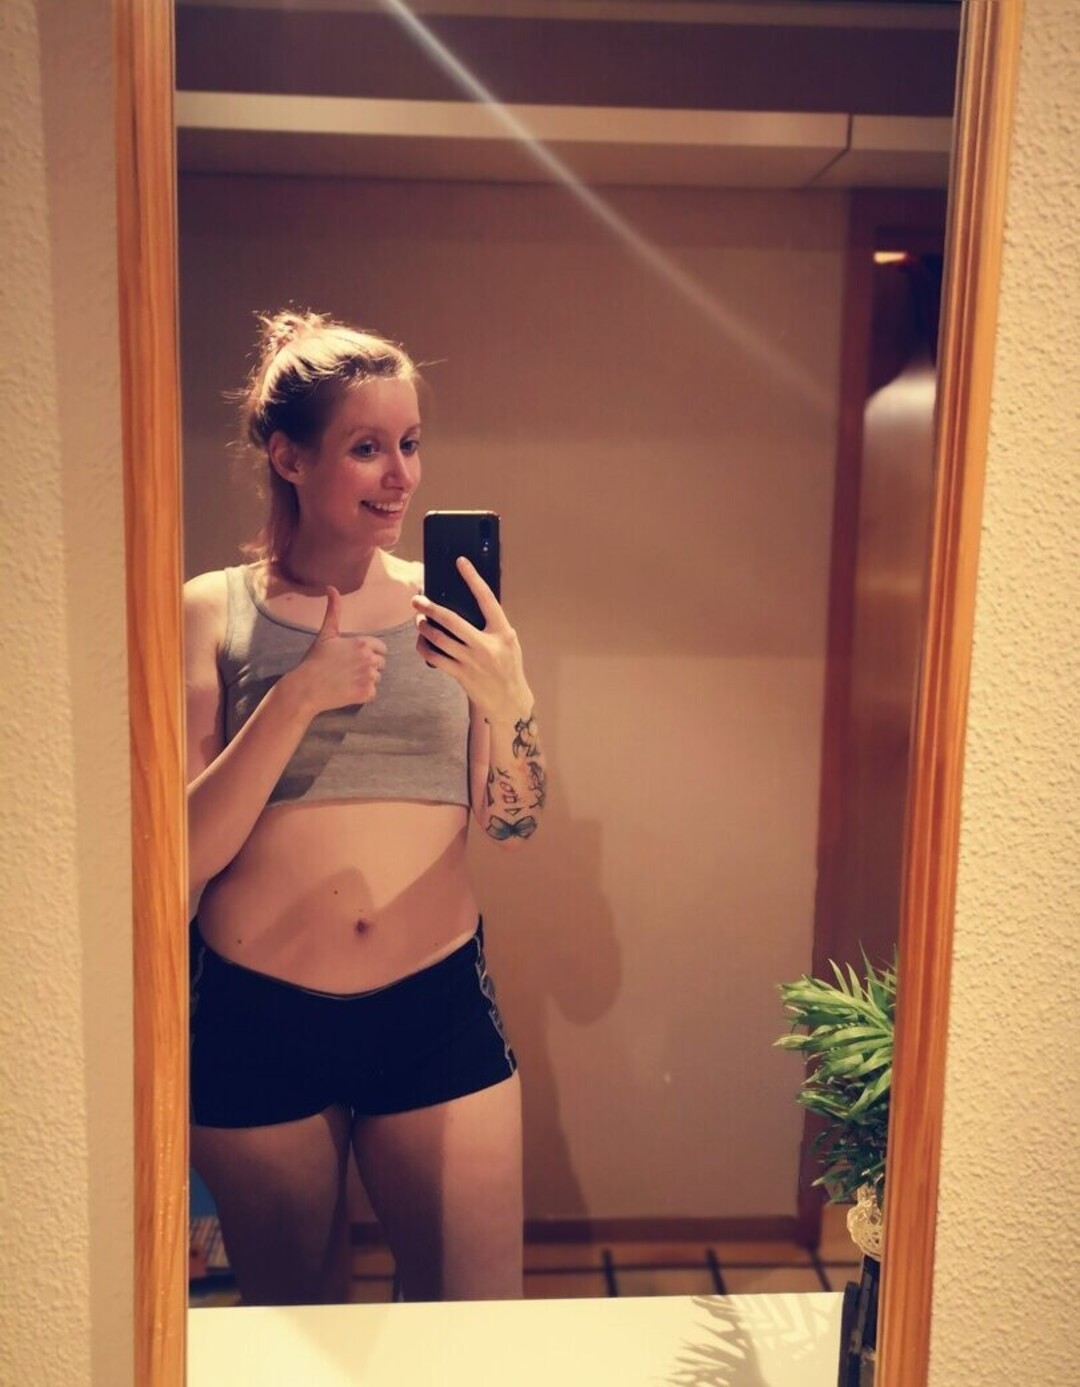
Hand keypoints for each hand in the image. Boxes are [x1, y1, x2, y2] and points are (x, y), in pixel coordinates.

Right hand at [291, 586, 386, 714]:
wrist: (306, 688)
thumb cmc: (316, 660)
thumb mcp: (326, 633)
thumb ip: (334, 610)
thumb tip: (331, 587)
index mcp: (363, 643)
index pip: (382, 649)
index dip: (369, 653)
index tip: (353, 658)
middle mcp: (369, 659)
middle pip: (381, 663)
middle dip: (368, 666)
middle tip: (348, 669)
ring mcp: (369, 677)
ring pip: (377, 678)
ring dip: (366, 680)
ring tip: (347, 679)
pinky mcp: (366, 693)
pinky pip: (373, 693)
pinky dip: (363, 693)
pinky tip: (347, 689)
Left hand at [413, 557, 531, 722]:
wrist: (509, 702)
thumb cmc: (508, 668)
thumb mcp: (509, 643)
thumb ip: (493, 625)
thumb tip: (471, 603)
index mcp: (502, 632)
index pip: (487, 599)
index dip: (473, 578)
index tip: (460, 562)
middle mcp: (487, 644)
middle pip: (452, 620)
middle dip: (430, 608)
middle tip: (416, 599)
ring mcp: (472, 661)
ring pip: (439, 639)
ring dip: (424, 628)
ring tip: (419, 621)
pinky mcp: (460, 675)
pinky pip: (435, 657)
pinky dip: (424, 648)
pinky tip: (421, 643)